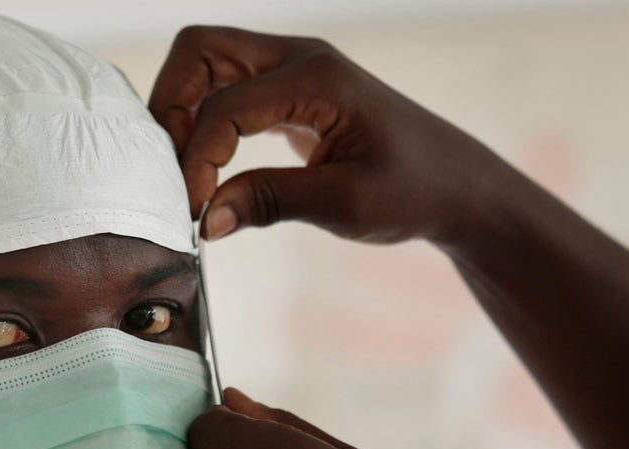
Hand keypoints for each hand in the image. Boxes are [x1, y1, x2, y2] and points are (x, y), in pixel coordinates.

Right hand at [149, 26, 522, 247]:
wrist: (456, 185)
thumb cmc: (414, 190)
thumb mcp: (345, 205)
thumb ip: (270, 202)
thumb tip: (206, 218)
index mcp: (316, 78)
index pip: (224, 107)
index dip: (197, 160)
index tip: (194, 211)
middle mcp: (299, 58)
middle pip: (199, 49)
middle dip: (171, 106)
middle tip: (172, 168)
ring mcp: (292, 68)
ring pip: (206, 60)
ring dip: (182, 109)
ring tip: (186, 168)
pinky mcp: (288, 90)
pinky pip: (225, 85)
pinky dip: (203, 119)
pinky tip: (208, 166)